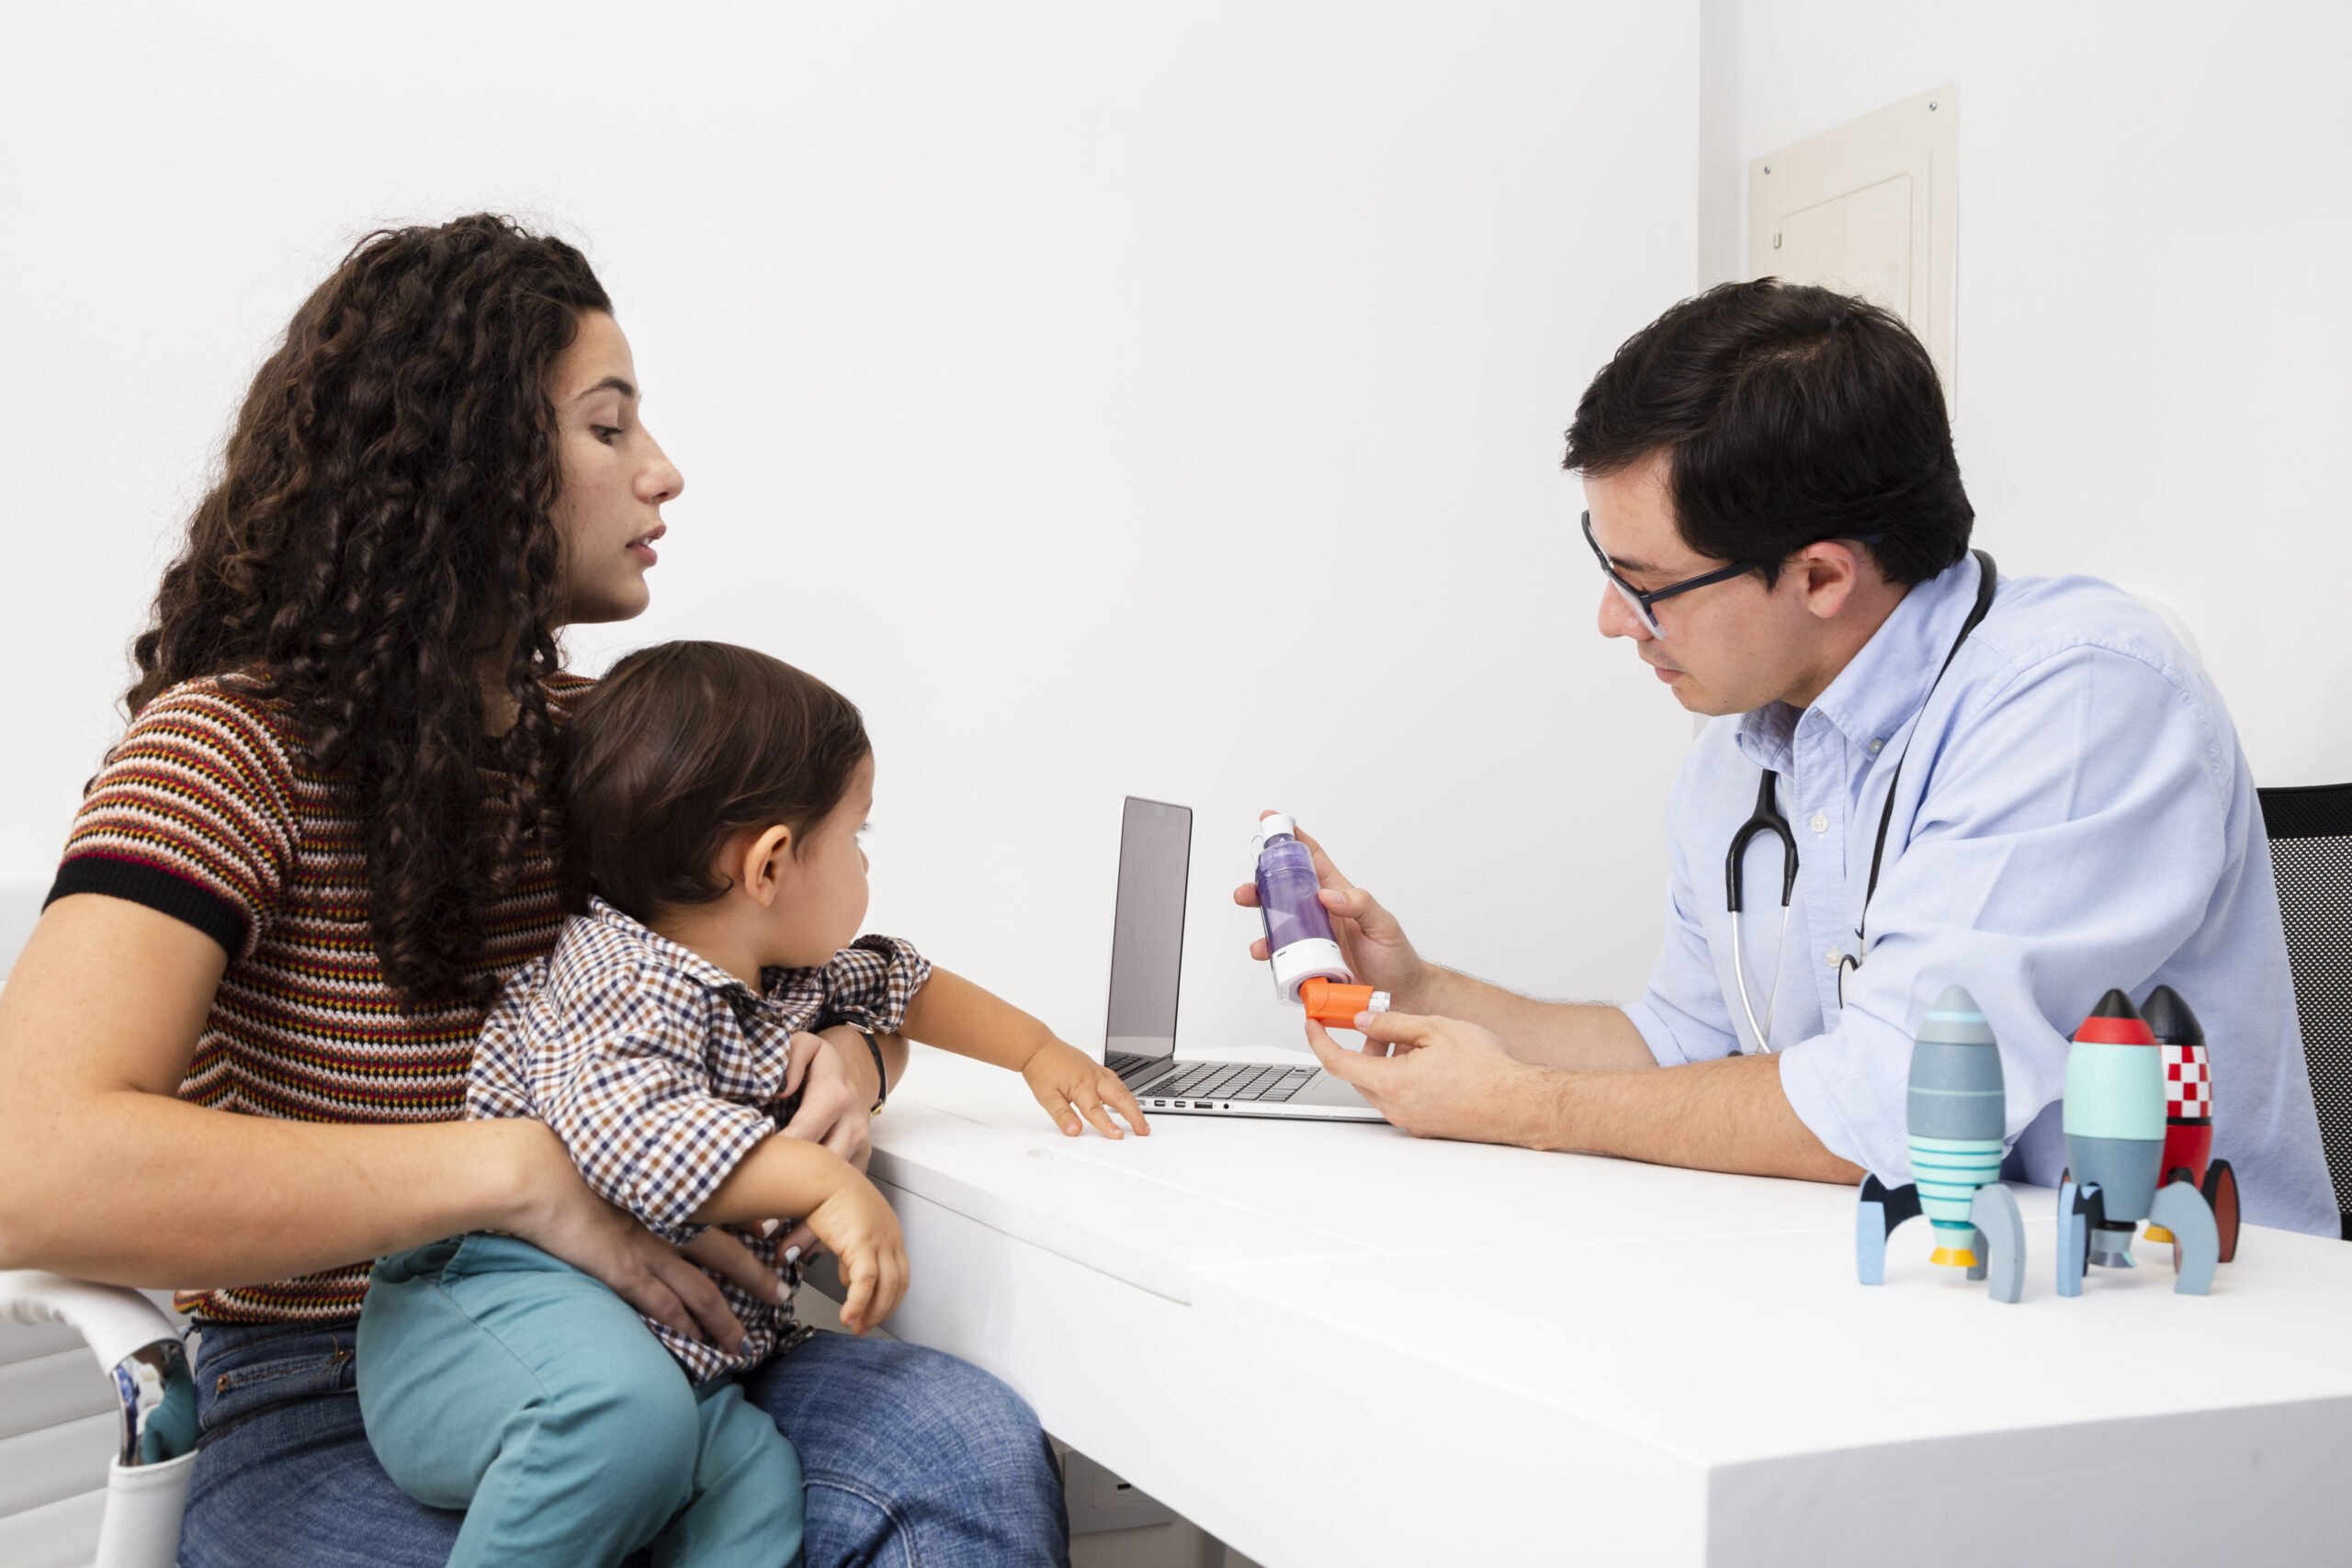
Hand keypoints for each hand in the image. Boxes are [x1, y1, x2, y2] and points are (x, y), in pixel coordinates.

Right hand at [507, 1123, 784, 1351]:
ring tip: (743, 1342)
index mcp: (673, 1190)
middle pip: (729, 1255)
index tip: (774, 1238)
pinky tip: (699, 1343)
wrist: (539, 1170)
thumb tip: (655, 1175)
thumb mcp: (621, 1154)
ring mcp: (650, 1249)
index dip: (754, 1230)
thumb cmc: (571, 1155)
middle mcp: (670, 1220)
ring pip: (703, 1291)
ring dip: (726, 1320)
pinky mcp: (624, 1271)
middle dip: (758, 1279)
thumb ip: (645, 1169)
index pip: (728, 1212)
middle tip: (782, 1296)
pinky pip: (665, 1307)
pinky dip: (687, 1327)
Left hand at [761, 1028, 876, 1262]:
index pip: (806, 1133)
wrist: (854, 1070)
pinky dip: (827, 1226)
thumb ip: (789, 1059)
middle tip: (764, 1231)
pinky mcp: (859, 1166)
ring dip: (814, 1226)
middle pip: (825, 1172)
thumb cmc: (815, 1063)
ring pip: (840, 1194)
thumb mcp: (803, 1045)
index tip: (759, 1185)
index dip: (784, 1161)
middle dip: (797, 1204)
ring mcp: (859, 1148)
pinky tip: (804, 1253)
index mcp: (833, 1096)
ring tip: (784, 1253)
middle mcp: (851, 1126)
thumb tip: (779, 1086)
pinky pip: (847, 1201)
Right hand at [798, 1172, 908, 1333]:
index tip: (872, 1309)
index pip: (898, 1272)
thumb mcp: (846, 1226)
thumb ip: (850, 1252)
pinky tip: (847, 1316)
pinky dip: (857, 1304)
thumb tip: (845, 1275)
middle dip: (882, 1310)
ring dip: (871, 1312)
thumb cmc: (827, 1195)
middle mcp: (890, 1236)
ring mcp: (880, 1240)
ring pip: (885, 1288)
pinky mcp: (863, 1245)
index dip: (886, 1295)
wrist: (819, 1178)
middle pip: (897, 1284)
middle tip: (865, 1325)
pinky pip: (865, 1284)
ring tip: (855, 1326)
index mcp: (889, 1230)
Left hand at [1022, 1038, 1149, 1137]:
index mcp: (1081, 1085)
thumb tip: (1074, 1131)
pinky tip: (1127, 1100)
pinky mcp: (1096, 1067)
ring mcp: (1097, 1071)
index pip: (1097, 1111)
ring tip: (1140, 1120)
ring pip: (1122, 1088)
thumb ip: (1063, 1116)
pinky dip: (1126, 1092)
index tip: (1118, 1136)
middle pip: (1120, 1097)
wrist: (1038, 1047)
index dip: (1108, 1125)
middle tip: (1143, 1130)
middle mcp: (1093, 1077)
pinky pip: (1116, 1080)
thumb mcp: (1047, 1098)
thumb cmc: (1042, 1069)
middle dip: (1134, 1115)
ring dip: (1133, 1104)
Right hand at [1231, 814, 1428, 1004]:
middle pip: (1285, 891)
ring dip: (1262, 925)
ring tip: (1257, 935)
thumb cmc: (1395, 956)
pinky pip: (1285, 958)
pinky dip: (1272, 957)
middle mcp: (1321, 914)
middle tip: (1247, 889)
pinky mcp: (1310, 964)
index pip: (1313, 859)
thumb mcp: (1384, 924)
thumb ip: (1360, 905)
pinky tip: (1269, 957)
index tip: (1271, 821)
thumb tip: (1328, 895)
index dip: (1293, 839)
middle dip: (1262, 885)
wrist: (1402, 994)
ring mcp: (1314, 940)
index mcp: (1339, 895)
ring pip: (1280, 925)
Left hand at [1304, 1010, 1542, 1145]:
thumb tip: (1365, 1019)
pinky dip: (1403, 1079)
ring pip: (1381, 1088)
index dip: (1319, 1040)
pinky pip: (1401, 1100)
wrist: (1519, 1103)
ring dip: (1385, 1064)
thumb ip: (1392, 1022)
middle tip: (1381, 1025)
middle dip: (1364, 1048)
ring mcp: (1410, 1121)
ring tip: (1415, 1042)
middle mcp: (1396, 1107)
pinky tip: (1428, 1064)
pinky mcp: (1425, 1127)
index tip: (1313, 1025)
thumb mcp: (1435, 1028)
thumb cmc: (1487, 1069)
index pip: (1337, 1062)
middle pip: (1359, 1075)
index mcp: (1392, 1082)